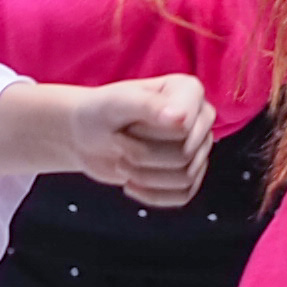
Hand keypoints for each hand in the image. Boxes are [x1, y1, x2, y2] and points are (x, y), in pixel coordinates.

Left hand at [68, 72, 217, 205]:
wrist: (85, 135)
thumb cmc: (100, 111)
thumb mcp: (117, 103)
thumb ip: (148, 106)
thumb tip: (182, 120)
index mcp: (190, 91)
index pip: (183, 129)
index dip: (148, 134)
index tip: (126, 124)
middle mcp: (200, 116)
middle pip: (185, 155)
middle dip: (142, 155)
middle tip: (118, 141)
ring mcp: (197, 146)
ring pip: (185, 178)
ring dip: (143, 176)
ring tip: (122, 161)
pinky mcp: (188, 172)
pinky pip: (183, 195)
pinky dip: (152, 195)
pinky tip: (130, 184)